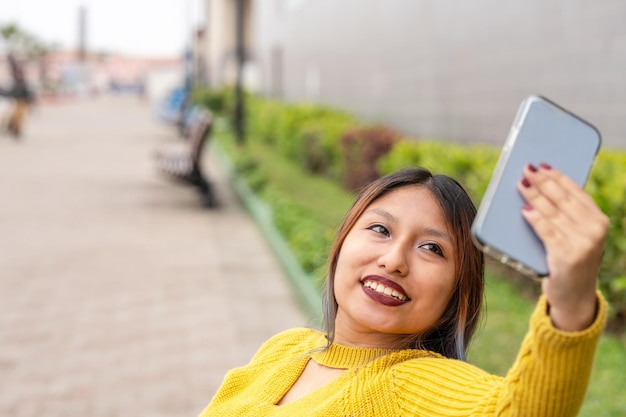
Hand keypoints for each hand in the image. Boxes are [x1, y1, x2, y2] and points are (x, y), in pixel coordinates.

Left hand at [518, 163, 608, 330]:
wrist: (575, 297)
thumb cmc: (570, 260)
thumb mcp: (576, 236)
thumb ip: (566, 216)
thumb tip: (541, 188)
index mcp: (599, 221)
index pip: (576, 192)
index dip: (557, 176)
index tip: (541, 165)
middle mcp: (594, 231)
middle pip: (562, 199)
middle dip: (542, 182)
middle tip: (526, 170)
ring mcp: (582, 244)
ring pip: (552, 212)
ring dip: (534, 196)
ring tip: (521, 184)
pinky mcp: (566, 256)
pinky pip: (546, 231)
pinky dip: (534, 219)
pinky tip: (524, 209)